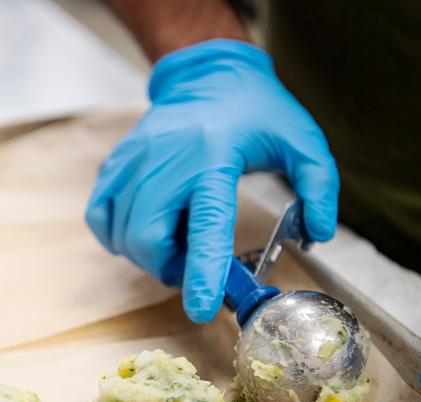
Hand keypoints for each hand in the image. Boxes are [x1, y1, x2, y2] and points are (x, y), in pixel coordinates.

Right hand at [85, 39, 338, 322]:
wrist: (206, 74)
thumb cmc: (255, 110)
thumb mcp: (302, 140)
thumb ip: (319, 187)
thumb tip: (317, 234)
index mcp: (214, 158)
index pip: (205, 224)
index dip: (201, 270)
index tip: (199, 309)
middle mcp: (167, 161)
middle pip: (147, 239)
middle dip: (169, 269)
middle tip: (194, 266)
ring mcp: (134, 161)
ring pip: (122, 234)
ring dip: (147, 255)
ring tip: (176, 240)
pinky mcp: (115, 165)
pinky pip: (101, 217)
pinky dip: (119, 237)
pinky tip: (147, 228)